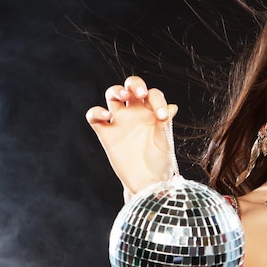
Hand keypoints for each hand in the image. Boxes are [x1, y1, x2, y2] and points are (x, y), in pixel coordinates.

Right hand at [85, 76, 178, 195]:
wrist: (148, 182)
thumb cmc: (161, 162)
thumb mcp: (165, 142)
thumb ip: (165, 123)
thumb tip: (172, 106)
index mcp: (153, 113)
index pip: (153, 94)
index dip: (157, 99)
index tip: (162, 116)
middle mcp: (136, 113)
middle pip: (131, 87)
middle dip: (134, 84)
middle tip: (141, 93)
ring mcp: (120, 121)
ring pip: (112, 95)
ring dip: (116, 90)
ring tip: (123, 96)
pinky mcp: (106, 133)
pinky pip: (94, 117)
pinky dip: (96, 112)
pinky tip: (106, 116)